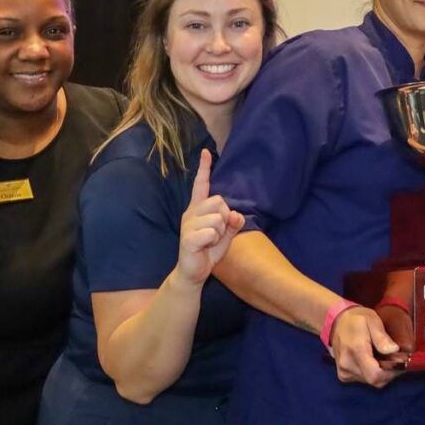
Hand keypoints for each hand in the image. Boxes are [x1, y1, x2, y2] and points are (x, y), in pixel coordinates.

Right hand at [177, 149, 244, 283]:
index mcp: (198, 209)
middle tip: (217, 233)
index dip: (204, 169)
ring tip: (210, 241)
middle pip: (219, 201)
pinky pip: (211, 232)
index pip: (201, 185)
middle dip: (225, 218)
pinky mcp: (187, 238)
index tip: (206, 152)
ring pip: (218, 218)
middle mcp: (191, 213)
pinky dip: (214, 240)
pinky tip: (206, 247)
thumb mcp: (226, 235)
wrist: (194, 272)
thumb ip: (233, 222)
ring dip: (220, 232)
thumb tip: (236, 214)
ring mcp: (188, 225)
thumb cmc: (208, 251)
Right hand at [328, 305, 406, 387]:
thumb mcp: (372, 320)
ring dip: (381, 373)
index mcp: (356, 350)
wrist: (337, 322)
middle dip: (389, 372)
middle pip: (375, 380)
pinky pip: (364, 380)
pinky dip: (372, 373)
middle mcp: (347, 365)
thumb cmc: (357, 319)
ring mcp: (344, 372)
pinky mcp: (343, 376)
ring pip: (371, 381)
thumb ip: (382, 337)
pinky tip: (374, 362)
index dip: (392, 372)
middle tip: (395, 358)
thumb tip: (394, 350)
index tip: (401, 362)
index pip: (375, 375)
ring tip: (384, 358)